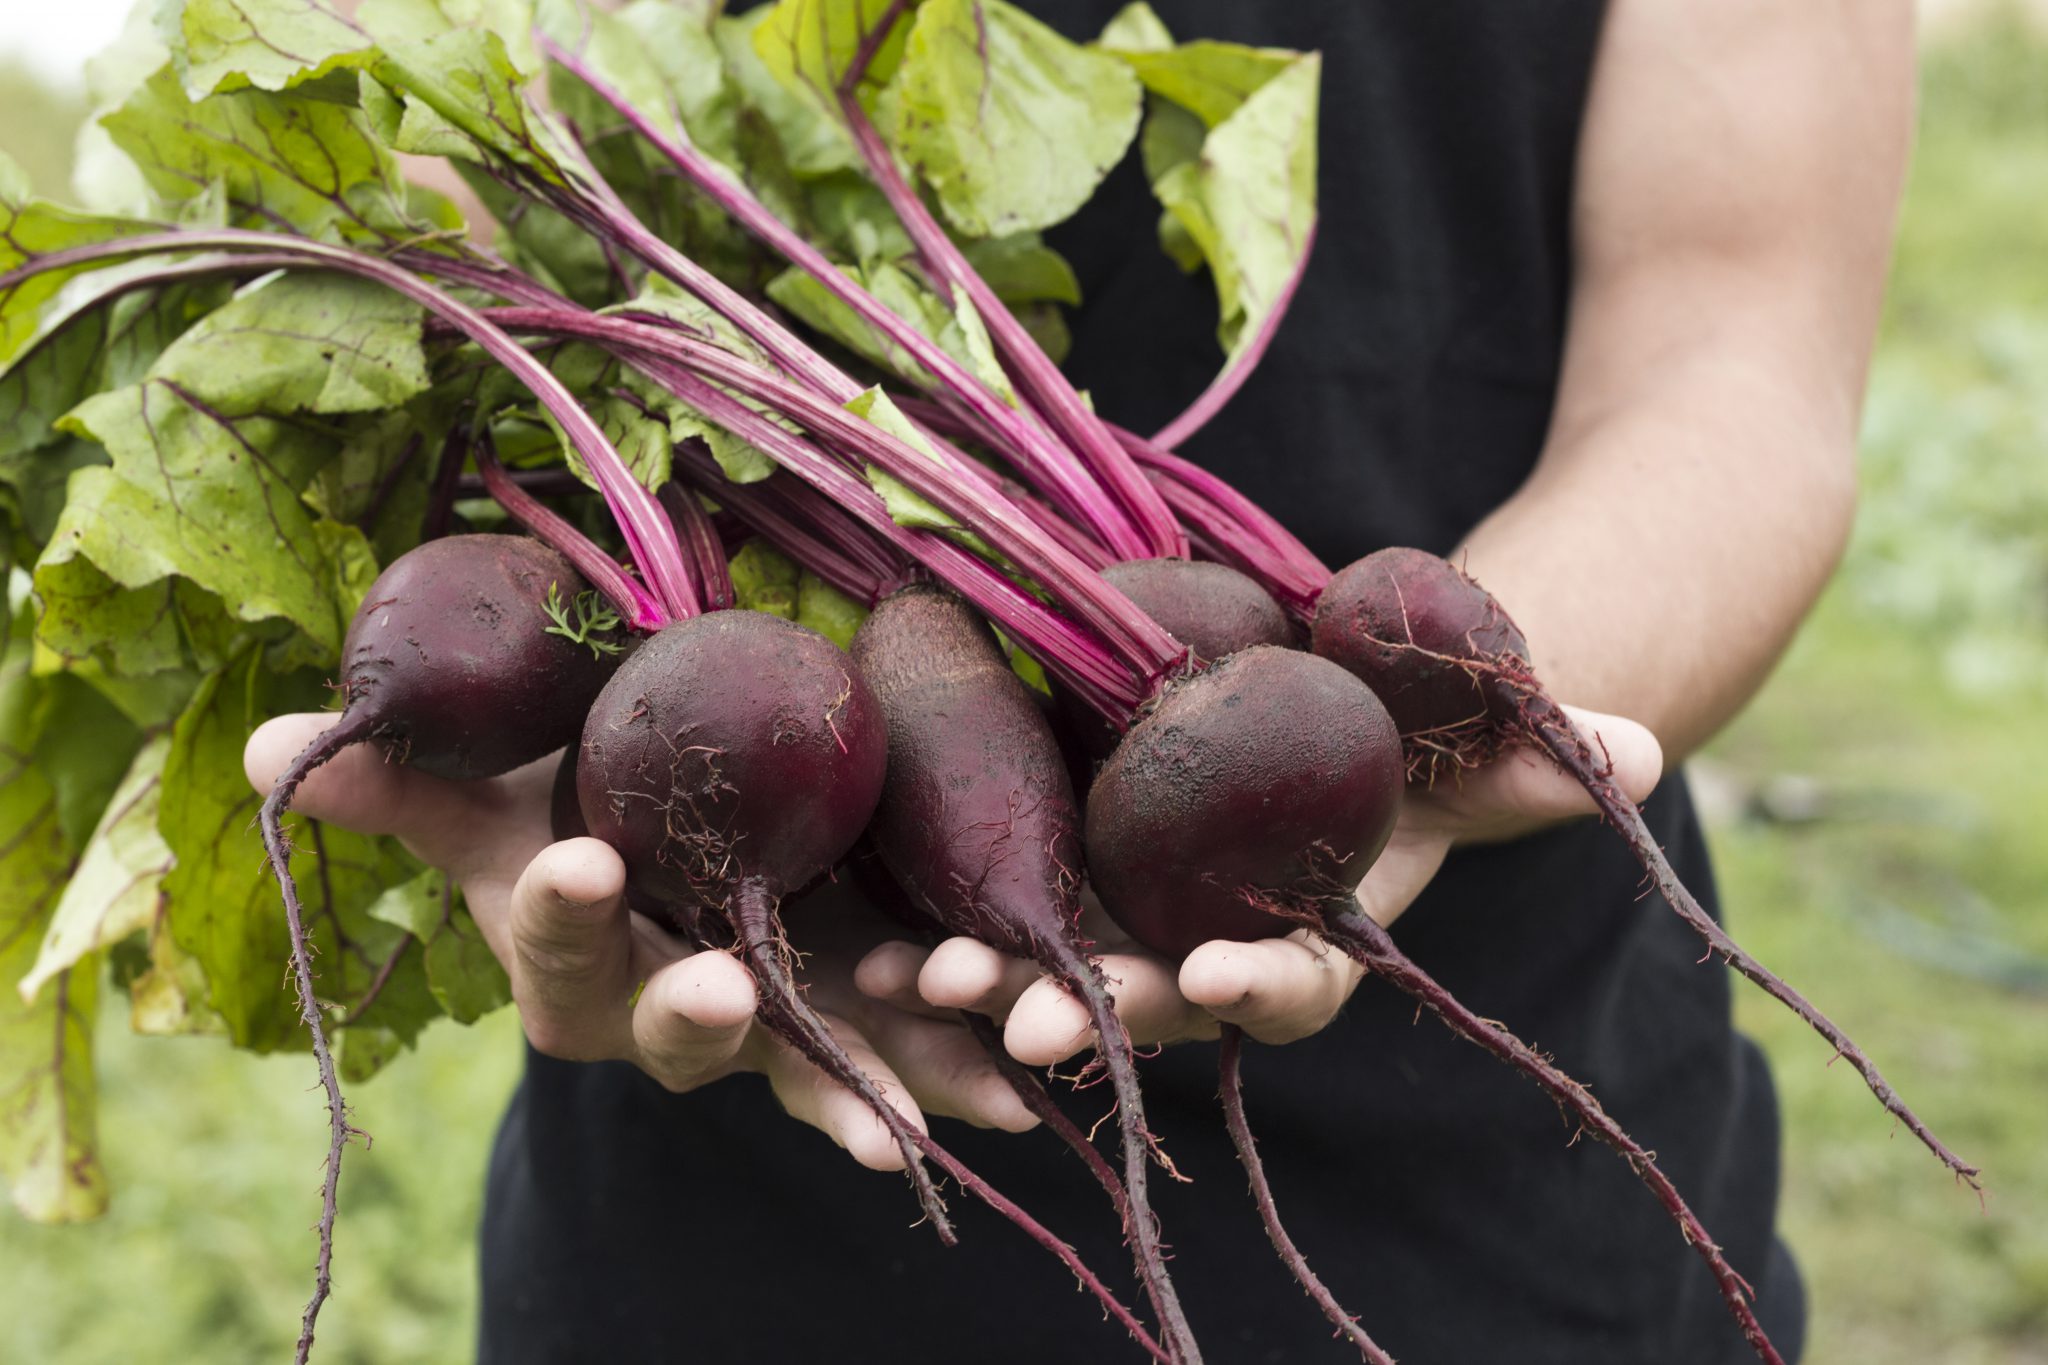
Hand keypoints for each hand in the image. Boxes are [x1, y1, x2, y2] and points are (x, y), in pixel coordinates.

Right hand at [245, 714, 1037, 1170]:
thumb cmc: (577, 821)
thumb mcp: (498, 802)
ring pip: (806, 1065)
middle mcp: (665, 1013)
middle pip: (674, 1026)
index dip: (558, 912)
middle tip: (718, 988)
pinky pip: (909, 1060)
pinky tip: (1016, 1094)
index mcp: (572, 959)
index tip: (577, 867)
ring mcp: (770, 1032)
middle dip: (695, 1013)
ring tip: (913, 1117)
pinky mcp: (860, 1026)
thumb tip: (280, 746)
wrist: (675, 864)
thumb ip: (412, 782)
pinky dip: (957, 1076)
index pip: (551, 940)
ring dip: (859, 1083)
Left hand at [858, 704, 1662, 1060]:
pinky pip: (988, 911)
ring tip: (916, 986)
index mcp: (1306, 935)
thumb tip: (1648, 755)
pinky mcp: (1059, 870)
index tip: (1214, 979)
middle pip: (1148, 998)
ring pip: (1052, 970)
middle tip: (1018, 1016)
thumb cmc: (1401, 728)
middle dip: (1092, 1012)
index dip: (1258, 987)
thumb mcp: (1460, 731)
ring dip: (984, 988)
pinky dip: (931, 932)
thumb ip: (1532, 756)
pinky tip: (864, 944)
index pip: (1289, 983)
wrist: (1324, 694)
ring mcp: (1128, 917)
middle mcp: (1208, 947)